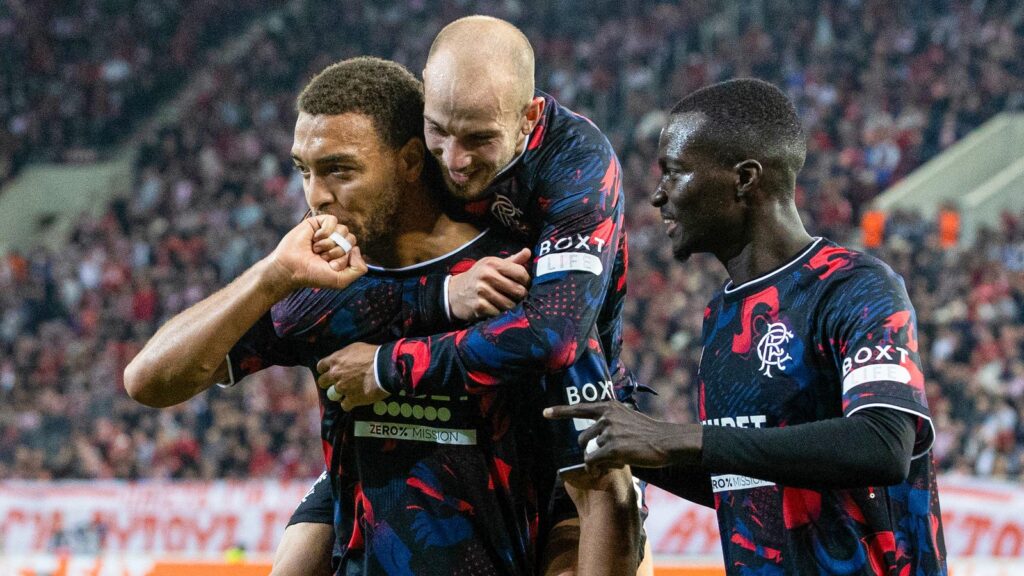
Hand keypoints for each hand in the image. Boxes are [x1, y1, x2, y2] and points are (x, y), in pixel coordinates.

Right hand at [265, 214, 366, 292]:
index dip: (344, 259)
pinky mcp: (318, 222)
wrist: (291, 268)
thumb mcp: (341, 280)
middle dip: (337, 251)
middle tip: (322, 258)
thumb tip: (357, 248)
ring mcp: (328, 231)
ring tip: (316, 250)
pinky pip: (332, 220)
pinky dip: (325, 232)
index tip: (330, 266)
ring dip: (329, 243)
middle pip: (351, 239)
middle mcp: (337, 242)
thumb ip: (359, 269)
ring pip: (343, 230)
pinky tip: (315, 239)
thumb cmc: (314, 275)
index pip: (355, 250)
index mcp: (344, 254)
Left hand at [315, 342, 388, 410]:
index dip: (324, 370)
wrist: (384, 368)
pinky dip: (348, 403)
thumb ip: (345, 355)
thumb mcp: (356, 348)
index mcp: (335, 360)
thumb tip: (344, 359)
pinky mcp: (351, 399)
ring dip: (339, 394)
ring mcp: (342, 388)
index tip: (328, 371)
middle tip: (337, 383)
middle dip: (328, 383)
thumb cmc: (373, 355)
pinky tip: (354, 401)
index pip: (320, 366)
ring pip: (333, 395)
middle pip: (322, 382)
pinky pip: (345, 405)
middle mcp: (335, 374)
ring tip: (348, 392)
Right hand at [448, 248, 530, 320]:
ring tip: (505, 302)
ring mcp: (482, 291)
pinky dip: (500, 313)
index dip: (526, 281)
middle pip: (518, 290)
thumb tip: (528, 251)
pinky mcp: (479, 306)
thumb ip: (511, 261)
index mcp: (492, 263)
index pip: (520, 272)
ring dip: (510, 306)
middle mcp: (486, 275)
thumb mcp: (491, 265)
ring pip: (510, 304)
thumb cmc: (478, 277)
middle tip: (516, 297)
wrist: (454, 293)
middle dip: (520, 296)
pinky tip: (495, 309)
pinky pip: (499, 313)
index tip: (524, 285)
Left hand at [544, 401, 701, 470]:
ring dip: (598, 460)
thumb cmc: (649, 433)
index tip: (545, 412)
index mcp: (609, 407)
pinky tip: (608, 468)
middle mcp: (606, 417)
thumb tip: (596, 439)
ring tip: (617, 460)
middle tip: (607, 456)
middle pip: (582, 438)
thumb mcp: (628, 418)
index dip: (560, 411)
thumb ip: (611, 423)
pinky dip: (596, 468)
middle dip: (589, 450)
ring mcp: (609, 432)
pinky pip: (594, 461)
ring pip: (589, 452)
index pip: (580, 408)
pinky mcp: (613, 448)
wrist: (666, 441)